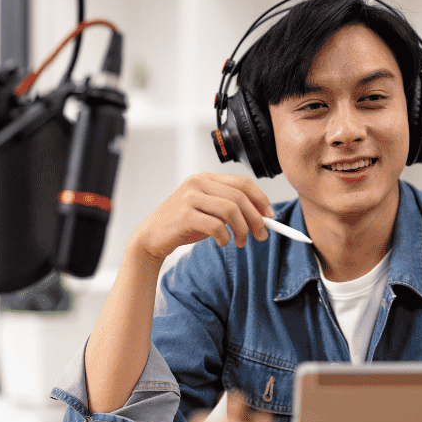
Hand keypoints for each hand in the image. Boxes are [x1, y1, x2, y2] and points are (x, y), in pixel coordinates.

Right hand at [133, 173, 274, 261]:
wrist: (151, 237)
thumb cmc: (182, 225)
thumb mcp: (208, 211)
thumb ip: (230, 209)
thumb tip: (262, 217)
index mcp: (206, 178)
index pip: (242, 183)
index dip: (261, 199)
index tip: (270, 216)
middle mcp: (198, 183)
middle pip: (240, 197)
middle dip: (256, 218)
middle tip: (261, 235)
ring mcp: (189, 197)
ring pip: (230, 210)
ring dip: (242, 229)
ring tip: (240, 242)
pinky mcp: (184, 215)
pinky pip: (216, 226)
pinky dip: (225, 237)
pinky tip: (222, 243)